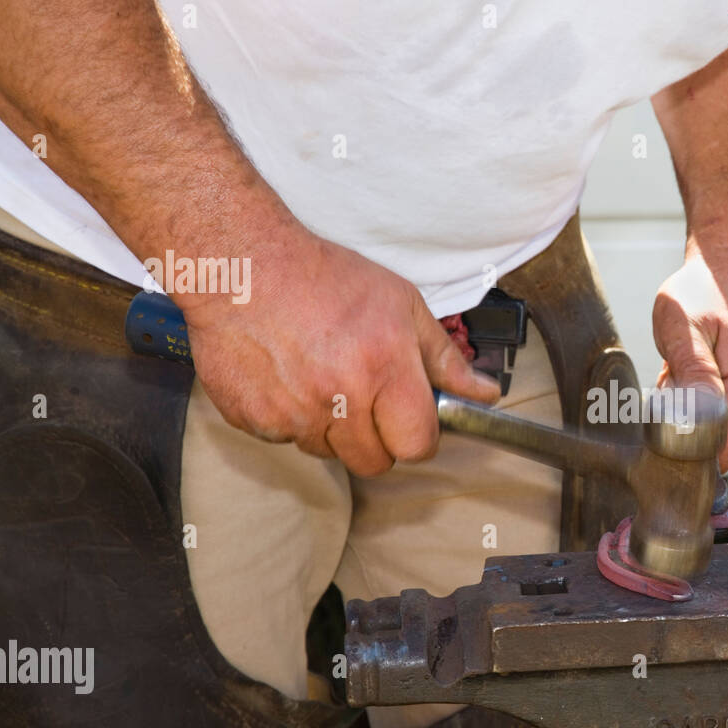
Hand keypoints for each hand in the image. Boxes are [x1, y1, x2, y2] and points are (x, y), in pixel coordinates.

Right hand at [179, 228, 499, 476]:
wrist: (242, 264)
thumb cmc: (326, 279)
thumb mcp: (402, 306)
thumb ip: (445, 360)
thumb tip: (485, 394)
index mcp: (384, 369)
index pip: (417, 445)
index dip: (418, 437)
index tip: (410, 421)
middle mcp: (339, 398)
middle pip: (374, 462)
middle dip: (377, 440)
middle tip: (365, 398)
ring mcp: (292, 413)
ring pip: (328, 453)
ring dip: (331, 429)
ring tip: (321, 378)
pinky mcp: (252, 418)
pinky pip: (285, 440)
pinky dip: (290, 419)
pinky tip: (287, 377)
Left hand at [652, 255, 727, 472]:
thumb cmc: (706, 291)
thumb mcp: (683, 326)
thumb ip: (691, 374)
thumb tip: (693, 423)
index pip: (717, 452)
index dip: (684, 446)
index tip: (663, 415)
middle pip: (713, 444)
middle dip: (682, 421)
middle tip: (673, 374)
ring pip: (713, 429)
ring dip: (688, 407)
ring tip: (683, 365)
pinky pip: (718, 414)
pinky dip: (697, 398)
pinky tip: (694, 368)